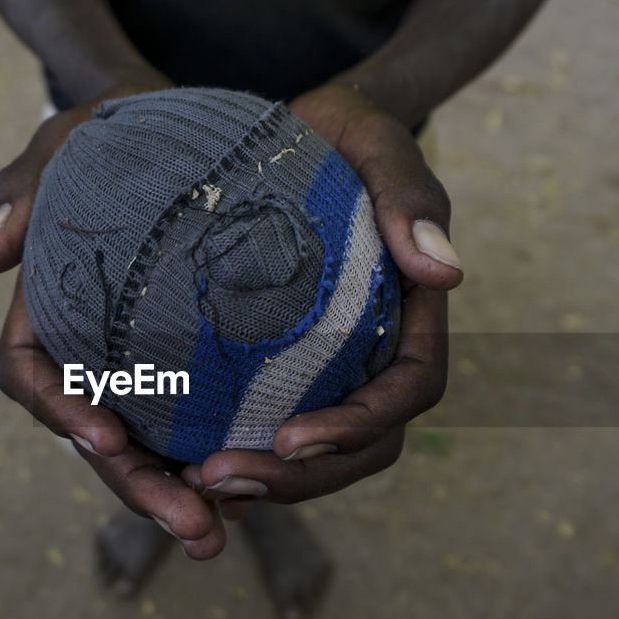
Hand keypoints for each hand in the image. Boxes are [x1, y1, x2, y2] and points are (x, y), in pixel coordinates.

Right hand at [0, 83, 228, 559]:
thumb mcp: (65, 144)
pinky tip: (259, 492)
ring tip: (222, 533)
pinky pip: (194, 429)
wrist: (180, 129)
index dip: (61, 413)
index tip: (105, 435)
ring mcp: (138, 369)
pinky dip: (217, 464)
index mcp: (45, 312)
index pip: (31, 378)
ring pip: (147, 450)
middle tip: (193, 527)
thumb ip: (24, 193)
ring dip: (179, 497)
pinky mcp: (189, 370)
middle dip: (137, 487)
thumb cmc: (112, 133)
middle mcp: (88, 353)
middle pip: (98, 439)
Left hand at [180, 82, 458, 505]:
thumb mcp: (375, 139)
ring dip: (259, 485)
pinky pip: (260, 429)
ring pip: (311, 456)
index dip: (357, 427)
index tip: (290, 438)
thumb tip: (447, 273)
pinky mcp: (278, 369)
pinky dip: (227, 455)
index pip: (406, 391)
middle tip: (220, 479)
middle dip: (298, 478)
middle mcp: (373, 355)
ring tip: (191, 487)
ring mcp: (328, 369)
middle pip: (359, 447)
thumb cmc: (338, 132)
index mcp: (411, 315)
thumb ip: (412, 194)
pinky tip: (171, 470)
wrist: (286, 130)